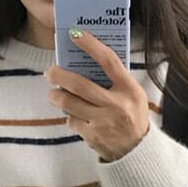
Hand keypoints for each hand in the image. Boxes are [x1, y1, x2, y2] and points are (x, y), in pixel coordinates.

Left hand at [45, 28, 149, 161]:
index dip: (90, 45)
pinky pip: (72, 122)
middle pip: (80, 85)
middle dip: (59, 76)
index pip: (108, 61)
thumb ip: (116, 80)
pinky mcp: (94, 137)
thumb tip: (86, 61)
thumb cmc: (133, 118)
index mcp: (129, 90)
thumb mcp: (134, 96)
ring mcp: (104, 123)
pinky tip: (74, 117)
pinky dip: (70, 118)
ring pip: (70, 104)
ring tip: (53, 94)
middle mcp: (116, 105)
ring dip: (56, 97)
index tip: (74, 34)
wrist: (138, 152)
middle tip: (50, 72)